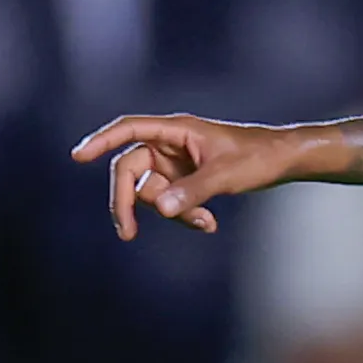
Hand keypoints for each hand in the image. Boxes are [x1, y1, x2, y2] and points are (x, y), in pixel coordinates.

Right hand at [69, 111, 317, 239]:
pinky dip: (184, 214)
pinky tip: (208, 224)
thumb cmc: (258, 157)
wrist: (284, 161)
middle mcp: (170, 144)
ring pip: (152, 192)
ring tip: (205, 222)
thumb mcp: (226, 175)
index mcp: (176, 131)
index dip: (101, 141)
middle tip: (127, 232)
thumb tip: (161, 208)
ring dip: (172, 213)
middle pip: (130, 169)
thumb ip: (192, 191)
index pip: (129, 129)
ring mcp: (176, 163)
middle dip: (129, 201)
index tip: (78, 157)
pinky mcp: (185, 179)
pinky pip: (171, 201)